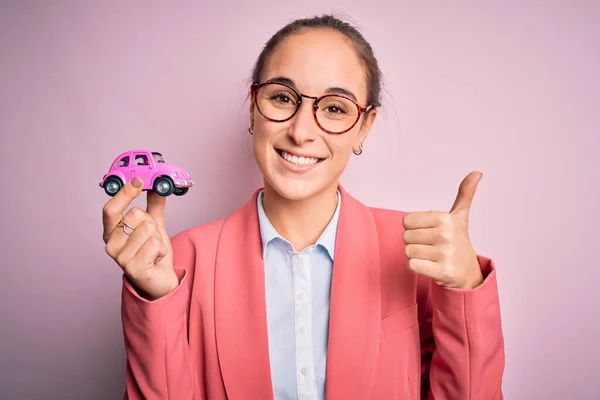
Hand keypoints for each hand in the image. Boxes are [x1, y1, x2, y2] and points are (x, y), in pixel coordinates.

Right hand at [102, 177, 178, 299]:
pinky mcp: (133, 269)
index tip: (139, 181)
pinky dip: (161, 250)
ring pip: (148, 229)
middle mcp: (110, 245)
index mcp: (111, 232)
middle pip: (136, 215)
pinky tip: (155, 259)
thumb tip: (157, 187)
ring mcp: (120, 258)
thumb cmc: (152, 253)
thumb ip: (154, 207)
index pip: (110, 209)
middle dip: (151, 224)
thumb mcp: (154, 226)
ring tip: (153, 250)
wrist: (160, 280)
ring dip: (158, 238)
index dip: (124, 193)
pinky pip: (155, 245)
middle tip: (151, 238)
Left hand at [402, 172, 483, 288]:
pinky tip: (429, 267)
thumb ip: (464, 194)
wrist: (468, 272)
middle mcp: (445, 234)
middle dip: (415, 243)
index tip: (429, 232)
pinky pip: (412, 265)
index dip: (414, 228)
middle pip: (406, 237)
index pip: (407, 221)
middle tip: (431, 246)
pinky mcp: (442, 271)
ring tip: (431, 257)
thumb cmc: (458, 241)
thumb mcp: (460, 216)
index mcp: (445, 218)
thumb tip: (477, 173)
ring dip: (416, 256)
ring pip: (408, 252)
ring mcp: (444, 254)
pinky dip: (416, 267)